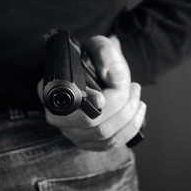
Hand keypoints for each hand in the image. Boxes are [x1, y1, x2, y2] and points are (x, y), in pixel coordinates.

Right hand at [37, 35, 145, 150]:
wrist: (101, 72)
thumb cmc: (96, 61)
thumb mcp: (99, 46)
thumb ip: (105, 53)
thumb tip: (113, 75)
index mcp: (53, 91)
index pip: (71, 105)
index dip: (93, 102)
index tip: (112, 92)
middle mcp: (57, 116)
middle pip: (91, 123)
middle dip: (120, 105)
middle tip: (132, 87)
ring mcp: (71, 132)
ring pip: (104, 135)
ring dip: (128, 116)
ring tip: (136, 95)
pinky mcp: (86, 142)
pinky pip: (109, 144)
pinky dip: (129, 129)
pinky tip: (137, 112)